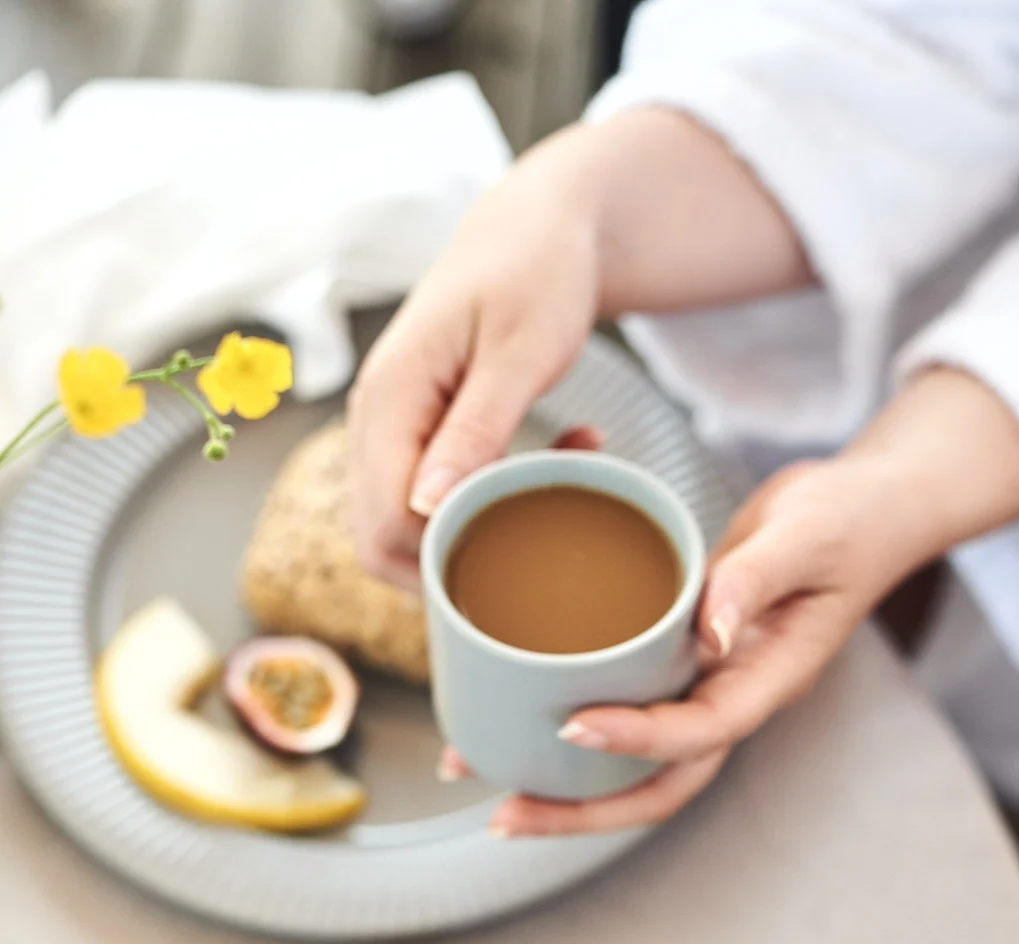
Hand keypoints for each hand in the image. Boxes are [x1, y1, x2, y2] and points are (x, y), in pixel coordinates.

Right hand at [349, 110, 814, 591]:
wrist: (540, 224)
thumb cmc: (536, 271)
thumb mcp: (519, 352)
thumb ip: (475, 431)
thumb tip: (427, 509)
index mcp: (389, 397)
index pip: (387, 523)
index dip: (449, 557)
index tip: (529, 546)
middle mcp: (376, 419)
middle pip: (384, 541)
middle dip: (461, 562)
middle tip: (541, 540)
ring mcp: (394, 429)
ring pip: (410, 529)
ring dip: (483, 531)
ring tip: (560, 489)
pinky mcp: (421, 433)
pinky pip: (437, 499)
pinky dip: (491, 503)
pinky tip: (559, 467)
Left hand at [485, 455, 897, 836]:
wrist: (866, 511)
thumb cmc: (847, 518)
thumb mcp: (808, 534)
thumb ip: (756, 578)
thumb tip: (707, 633)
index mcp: (767, 681)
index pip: (700, 732)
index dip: (635, 739)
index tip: (572, 726)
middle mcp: (733, 700)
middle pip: (656, 785)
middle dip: (580, 811)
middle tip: (503, 814)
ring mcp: (708, 691)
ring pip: (634, 766)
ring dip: (563, 787)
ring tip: (485, 784)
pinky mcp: (682, 668)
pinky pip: (624, 715)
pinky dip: (569, 729)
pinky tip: (508, 718)